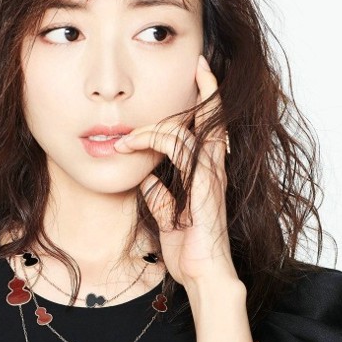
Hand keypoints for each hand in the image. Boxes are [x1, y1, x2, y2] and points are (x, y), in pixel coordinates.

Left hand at [113, 55, 236, 289]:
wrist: (203, 275)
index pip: (210, 128)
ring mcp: (211, 175)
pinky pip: (181, 147)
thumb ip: (160, 195)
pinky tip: (134, 144)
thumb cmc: (189, 250)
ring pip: (189, 129)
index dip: (207, 99)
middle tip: (196, 65)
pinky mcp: (204, 184)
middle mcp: (214, 169)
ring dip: (154, 126)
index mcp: (207, 173)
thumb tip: (147, 180)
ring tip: (128, 137)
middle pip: (214, 117)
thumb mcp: (167, 216)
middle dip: (206, 88)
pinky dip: (155, 139)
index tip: (199, 74)